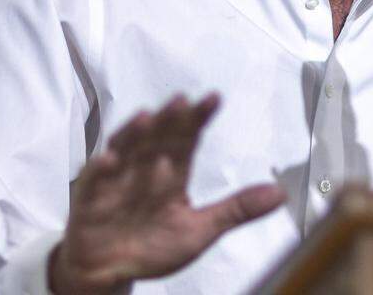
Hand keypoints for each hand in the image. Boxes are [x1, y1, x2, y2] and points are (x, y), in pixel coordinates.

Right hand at [49, 93, 284, 293]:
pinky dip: (100, 169)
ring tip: (147, 118)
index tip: (214, 99)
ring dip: (134, 134)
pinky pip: (95, 180)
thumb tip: (281, 193)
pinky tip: (109, 159)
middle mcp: (144, 167)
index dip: (199, 118)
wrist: (109, 273)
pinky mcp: (91, 197)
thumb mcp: (199, 231)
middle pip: (157, 138)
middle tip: (182, 101)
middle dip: (169, 120)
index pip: (188, 138)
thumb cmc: (152, 246)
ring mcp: (116, 179)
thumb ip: (237, 210)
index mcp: (172, 172)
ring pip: (126, 150)